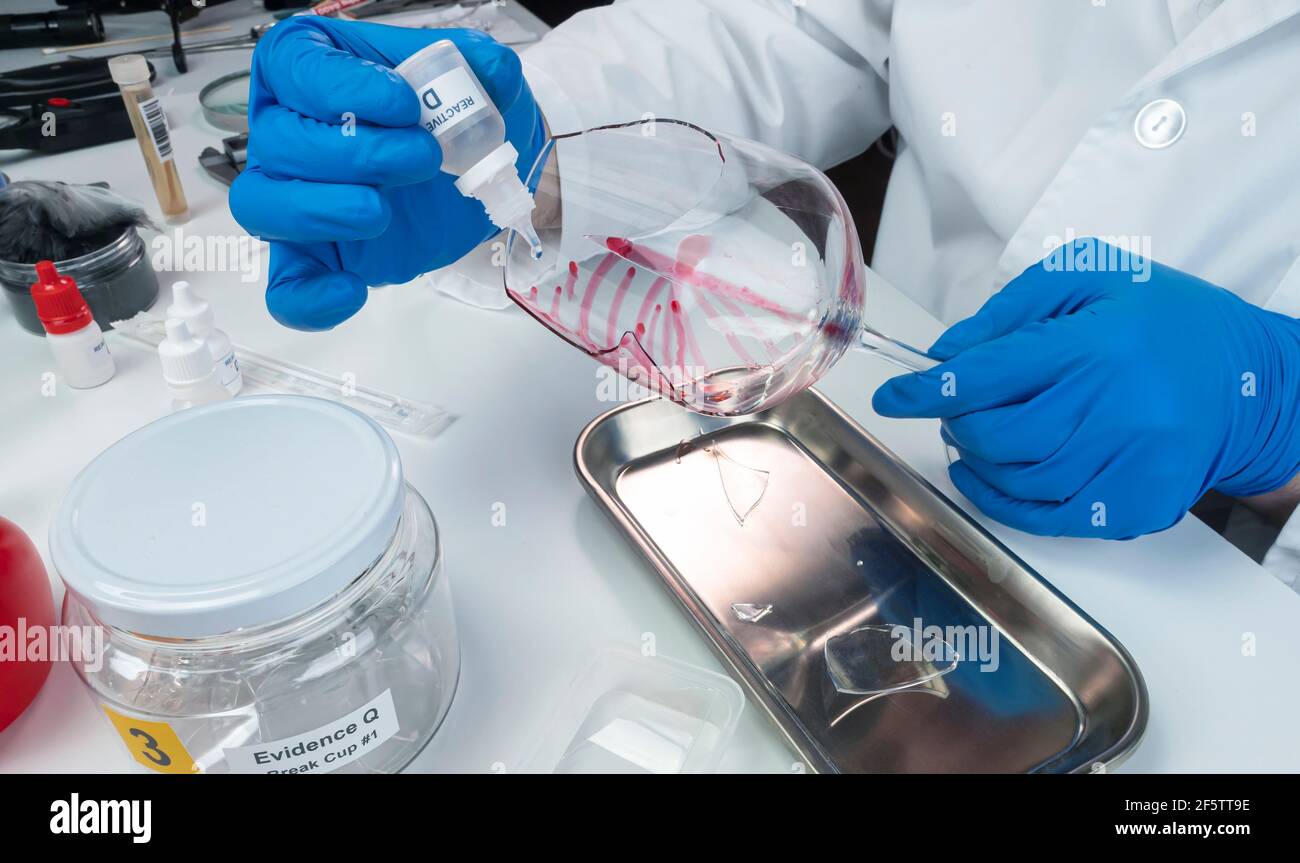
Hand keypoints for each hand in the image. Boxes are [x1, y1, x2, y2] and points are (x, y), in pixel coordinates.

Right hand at [229, 17, 545, 330]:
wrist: (482, 175)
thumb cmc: (460, 115)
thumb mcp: (480, 80)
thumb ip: (482, 65)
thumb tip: (489, 68)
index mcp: (313, 67)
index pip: (294, 64)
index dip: (342, 86)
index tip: (404, 105)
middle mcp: (289, 128)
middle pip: (279, 140)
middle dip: (355, 153)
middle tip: (422, 159)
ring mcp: (296, 195)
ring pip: (263, 204)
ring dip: (321, 210)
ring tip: (381, 213)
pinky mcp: (318, 253)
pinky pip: (286, 284)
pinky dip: (308, 297)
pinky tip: (352, 291)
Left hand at [873, 240, 1299, 538]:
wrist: (1251, 381)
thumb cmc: (1165, 322)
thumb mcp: (1094, 278)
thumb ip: (1013, 308)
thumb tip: (947, 353)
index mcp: (1096, 345)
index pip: (987, 375)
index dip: (926, 391)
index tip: (894, 396)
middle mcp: (1114, 409)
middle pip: (995, 435)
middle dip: (957, 423)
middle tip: (955, 407)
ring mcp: (1129, 464)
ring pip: (1016, 480)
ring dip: (978, 462)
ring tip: (979, 436)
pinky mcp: (1138, 505)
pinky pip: (1049, 518)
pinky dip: (1007, 502)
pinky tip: (994, 478)